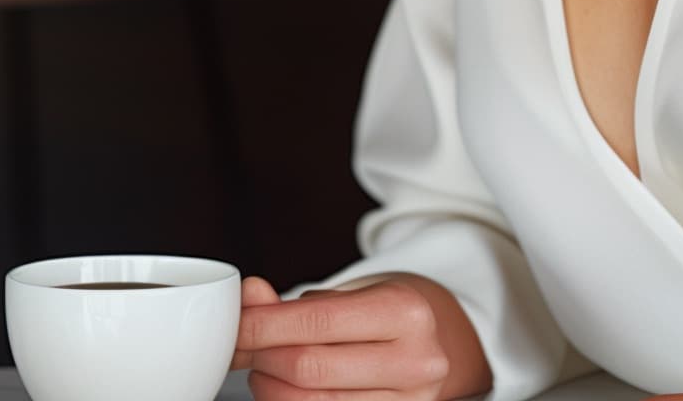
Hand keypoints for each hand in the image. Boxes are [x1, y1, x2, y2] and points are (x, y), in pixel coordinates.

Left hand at [230, 271, 492, 399]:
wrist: (448, 343)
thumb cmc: (396, 313)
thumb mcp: (357, 292)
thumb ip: (299, 301)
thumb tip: (250, 296)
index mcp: (406, 313)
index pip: (316, 324)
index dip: (262, 326)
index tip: (235, 325)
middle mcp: (415, 362)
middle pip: (309, 369)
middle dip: (261, 358)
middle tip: (242, 347)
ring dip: (272, 388)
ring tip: (265, 368)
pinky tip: (286, 390)